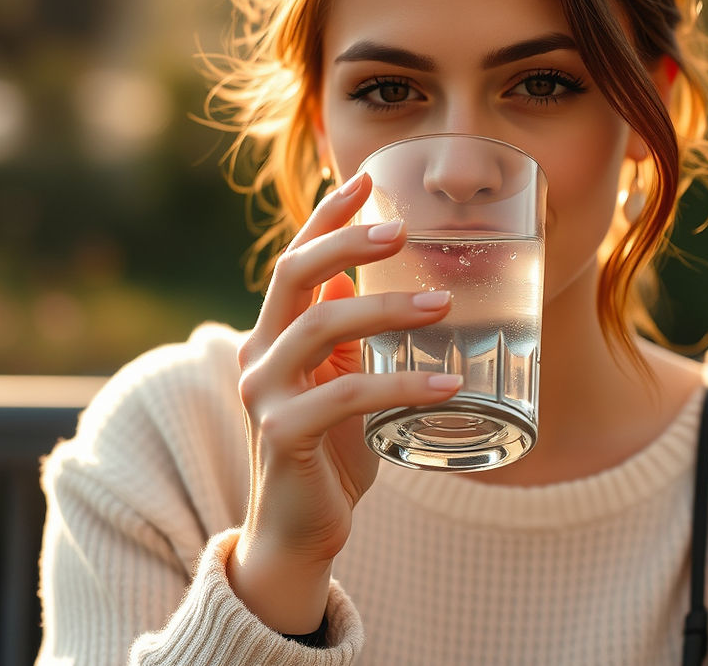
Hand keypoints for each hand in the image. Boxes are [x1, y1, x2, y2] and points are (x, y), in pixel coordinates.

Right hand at [228, 171, 458, 632]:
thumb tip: (366, 281)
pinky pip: (345, 395)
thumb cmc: (329, 446)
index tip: (366, 178)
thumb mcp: (341, 377)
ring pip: (320, 327)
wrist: (299, 528)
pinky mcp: (283, 433)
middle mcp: (257, 353)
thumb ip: (347, 333)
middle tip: (401, 230)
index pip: (295, 259)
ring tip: (445, 304)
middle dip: (347, 243)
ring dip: (388, 310)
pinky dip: (401, 386)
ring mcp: (263, 393)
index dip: (327, 217)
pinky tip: (449, 386)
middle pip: (293, 275)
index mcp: (273, 333)